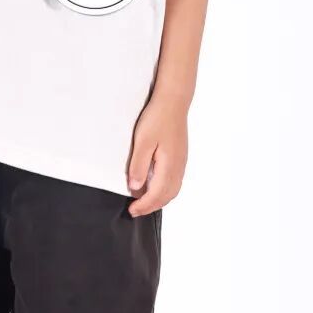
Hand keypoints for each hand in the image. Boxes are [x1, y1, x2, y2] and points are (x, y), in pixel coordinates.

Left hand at [125, 90, 188, 214]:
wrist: (173, 101)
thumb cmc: (157, 118)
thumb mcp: (142, 141)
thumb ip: (139, 165)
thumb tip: (135, 187)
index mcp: (169, 165)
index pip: (157, 194)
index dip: (144, 205)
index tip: (131, 210)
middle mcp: (178, 167)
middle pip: (167, 196)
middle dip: (151, 206)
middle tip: (135, 210)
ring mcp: (181, 162)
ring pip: (173, 190)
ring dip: (159, 200)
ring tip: (143, 202)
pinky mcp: (180, 157)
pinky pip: (174, 181)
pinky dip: (164, 190)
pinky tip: (154, 187)